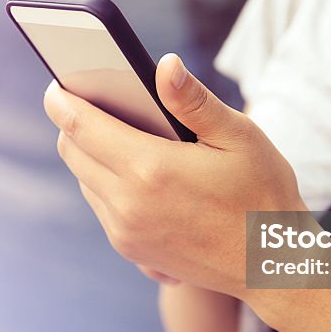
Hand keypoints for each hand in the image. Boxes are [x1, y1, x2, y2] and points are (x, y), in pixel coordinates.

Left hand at [43, 53, 306, 299]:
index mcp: (150, 169)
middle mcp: (128, 205)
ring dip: (92, 155)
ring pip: (84, 181)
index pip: (81, 127)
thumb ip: (194, 100)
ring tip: (120, 134)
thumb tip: (164, 64)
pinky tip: (139, 174)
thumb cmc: (263, 195)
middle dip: (74, 124)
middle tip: (93, 102)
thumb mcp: (239, 137)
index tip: (55, 84)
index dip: (62, 100)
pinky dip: (108, 184)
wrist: (275, 267)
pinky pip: (102, 207)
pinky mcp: (133, 251)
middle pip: (73, 153)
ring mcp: (126, 233)